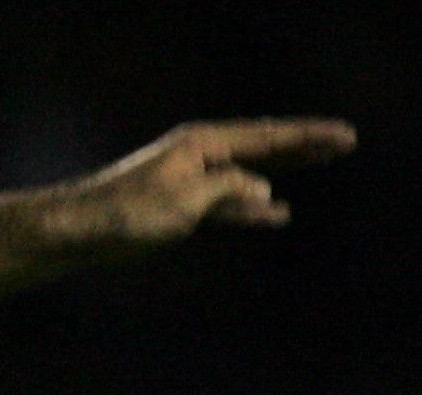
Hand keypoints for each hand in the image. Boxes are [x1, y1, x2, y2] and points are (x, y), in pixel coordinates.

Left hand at [67, 119, 354, 246]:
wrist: (75, 231)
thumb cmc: (126, 212)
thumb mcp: (187, 199)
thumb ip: (230, 188)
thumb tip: (261, 189)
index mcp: (202, 144)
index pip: (268, 136)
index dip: (309, 138)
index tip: (346, 137)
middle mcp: (197, 155)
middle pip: (262, 147)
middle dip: (303, 146)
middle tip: (344, 143)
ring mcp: (188, 180)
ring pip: (249, 174)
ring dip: (284, 171)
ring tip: (320, 164)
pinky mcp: (177, 207)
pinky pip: (228, 203)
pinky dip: (253, 207)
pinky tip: (277, 213)